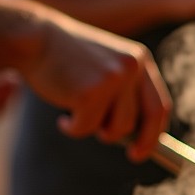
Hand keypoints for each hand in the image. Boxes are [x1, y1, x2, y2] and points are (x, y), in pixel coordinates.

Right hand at [20, 12, 170, 161]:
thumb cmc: (67, 61)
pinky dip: (73, 129)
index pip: (160, 103)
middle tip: (132, 154)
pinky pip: (87, 128)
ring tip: (77, 115)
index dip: (157, 131)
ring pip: (117, 128)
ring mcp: (114, 78)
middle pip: (146, 120)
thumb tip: (139, 139)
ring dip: (96, 130)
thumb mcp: (105, 70)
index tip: (149, 149)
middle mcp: (132, 66)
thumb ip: (124, 96)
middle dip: (140, 142)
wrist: (34, 40)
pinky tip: (62, 116)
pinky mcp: (92, 91)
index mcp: (139, 60)